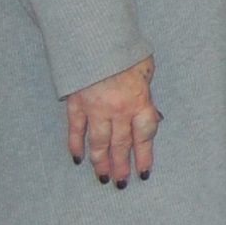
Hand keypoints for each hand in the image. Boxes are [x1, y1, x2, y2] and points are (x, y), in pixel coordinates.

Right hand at [65, 57, 159, 185]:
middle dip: (121, 166)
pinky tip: (77, 158)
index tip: (144, 172)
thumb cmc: (124, 51)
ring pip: (98, 144)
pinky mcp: (76, 105)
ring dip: (100, 162)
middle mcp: (118, 111)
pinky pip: (76, 130)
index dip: (144, 157)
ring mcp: (95, 110)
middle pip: (121, 145)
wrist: (95, 40)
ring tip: (102, 177)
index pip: (145, 136)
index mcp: (140, 101)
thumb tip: (150, 107)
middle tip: (120, 183)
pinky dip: (75, 145)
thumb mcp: (146, 67)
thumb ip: (146, 88)